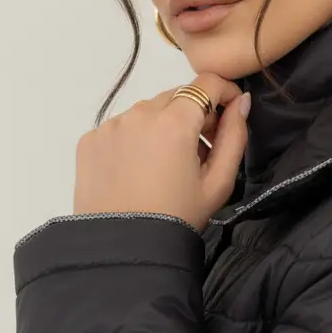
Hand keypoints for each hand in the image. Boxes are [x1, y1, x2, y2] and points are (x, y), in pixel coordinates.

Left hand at [73, 72, 249, 233]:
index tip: (229, 114)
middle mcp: (139, 114)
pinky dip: (135, 139)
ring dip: (163, 126)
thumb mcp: (218, 183)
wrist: (122, 249)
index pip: (206, 82)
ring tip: (166, 165)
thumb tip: (241, 102)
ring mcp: (111, 125)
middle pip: (177, 96)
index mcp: (174, 122)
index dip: (224, 92)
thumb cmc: (176, 218)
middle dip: (194, 113)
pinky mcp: (90, 139)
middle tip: (199, 151)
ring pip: (148, 110)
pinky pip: (121, 127)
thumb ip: (235, 136)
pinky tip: (138, 171)